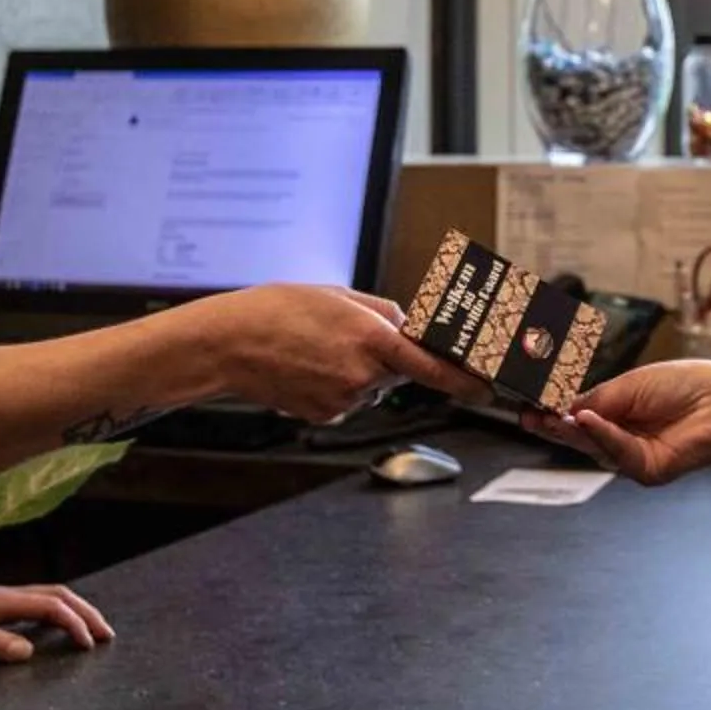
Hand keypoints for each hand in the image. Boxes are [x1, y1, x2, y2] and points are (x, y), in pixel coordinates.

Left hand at [0, 583, 113, 661]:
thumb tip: (29, 652)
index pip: (50, 606)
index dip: (75, 624)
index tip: (91, 646)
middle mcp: (0, 594)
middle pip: (56, 594)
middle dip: (85, 612)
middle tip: (107, 635)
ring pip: (46, 595)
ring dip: (72, 610)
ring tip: (89, 629)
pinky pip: (32, 603)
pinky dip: (54, 612)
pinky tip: (51, 627)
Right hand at [180, 284, 485, 423]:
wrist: (227, 344)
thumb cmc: (275, 311)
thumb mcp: (338, 295)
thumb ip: (382, 312)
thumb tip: (408, 327)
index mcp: (372, 338)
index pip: (432, 368)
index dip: (462, 380)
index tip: (482, 387)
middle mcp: (362, 375)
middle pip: (397, 371)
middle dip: (385, 356)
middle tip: (344, 336)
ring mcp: (343, 399)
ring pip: (370, 385)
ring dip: (356, 369)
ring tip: (316, 349)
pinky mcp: (326, 414)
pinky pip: (347, 399)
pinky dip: (335, 384)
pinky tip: (307, 367)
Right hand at [526, 358, 710, 484]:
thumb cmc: (688, 385)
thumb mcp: (630, 385)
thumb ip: (597, 399)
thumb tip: (563, 408)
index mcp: (618, 416)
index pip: (577, 418)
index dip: (552, 413)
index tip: (526, 405)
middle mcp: (623, 439)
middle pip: (578, 437)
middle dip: (551, 427)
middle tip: (524, 416)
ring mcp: (634, 457)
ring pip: (593, 446)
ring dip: (569, 431)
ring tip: (547, 416)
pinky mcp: (648, 470)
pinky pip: (618, 452)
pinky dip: (601, 435)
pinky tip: (585, 419)